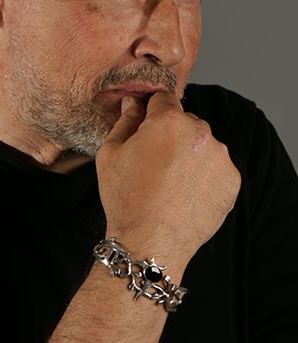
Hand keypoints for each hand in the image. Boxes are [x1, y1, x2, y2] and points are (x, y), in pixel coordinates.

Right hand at [96, 92, 240, 270]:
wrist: (150, 243)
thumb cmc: (125, 198)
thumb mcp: (111, 153)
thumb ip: (125, 121)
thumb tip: (133, 102)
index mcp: (169, 121)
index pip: (163, 98)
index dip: (151, 112)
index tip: (145, 129)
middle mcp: (200, 132)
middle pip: (184, 121)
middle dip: (171, 133)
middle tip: (155, 162)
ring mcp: (220, 157)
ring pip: (202, 143)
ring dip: (189, 153)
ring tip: (171, 182)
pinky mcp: (231, 180)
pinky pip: (216, 166)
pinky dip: (204, 175)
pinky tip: (185, 192)